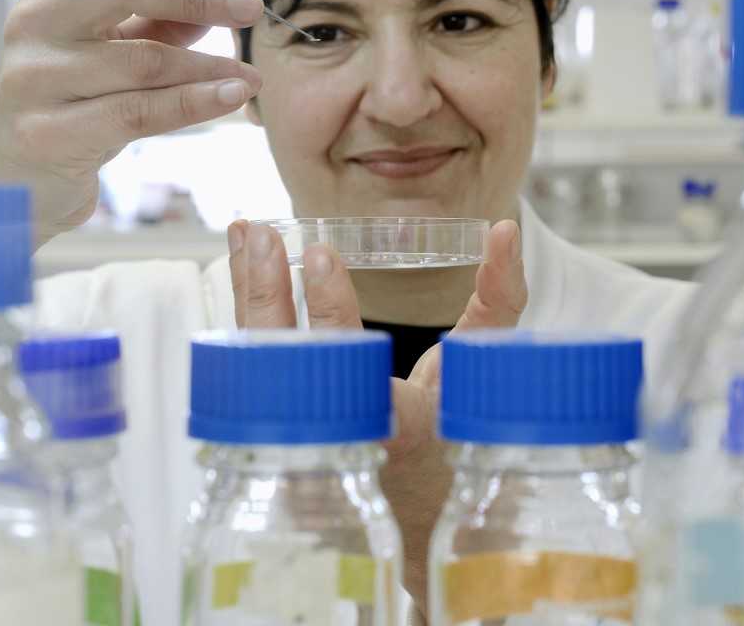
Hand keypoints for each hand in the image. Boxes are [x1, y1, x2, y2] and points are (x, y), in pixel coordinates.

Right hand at [0, 0, 264, 245]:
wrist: (19, 184)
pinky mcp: (50, 133)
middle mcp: (31, 21)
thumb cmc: (76, 102)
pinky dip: (197, 101)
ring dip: (211, 64)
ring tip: (251, 75)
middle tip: (249, 7)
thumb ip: (163, 16)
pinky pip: (140, 111)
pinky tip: (233, 96)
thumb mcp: (114, 48)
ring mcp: (34, 77)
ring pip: (143, 58)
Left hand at [227, 219, 527, 613]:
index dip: (332, 310)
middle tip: (261, 235)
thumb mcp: (480, 371)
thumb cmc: (456, 436)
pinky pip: (249, 368)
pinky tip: (239, 268)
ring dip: (245, 291)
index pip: (350, 366)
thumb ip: (498, 302)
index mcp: (394, 428)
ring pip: (254, 363)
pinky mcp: (277, 431)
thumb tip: (504, 230)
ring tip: (243, 232)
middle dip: (266, 292)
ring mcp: (298, 439)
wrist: (422, 514)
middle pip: (283, 361)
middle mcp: (337, 438)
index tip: (323, 254)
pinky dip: (242, 314)